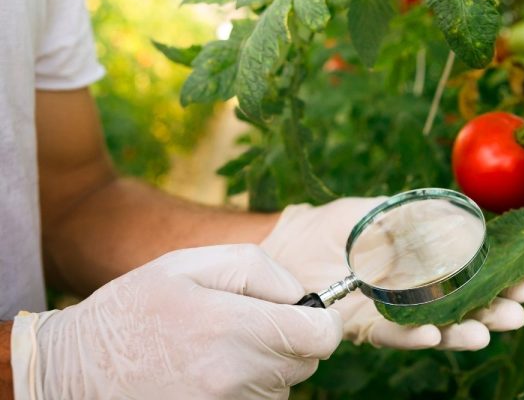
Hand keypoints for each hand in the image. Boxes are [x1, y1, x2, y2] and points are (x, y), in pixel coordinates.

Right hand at [11, 244, 341, 399]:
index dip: (322, 322)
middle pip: (306, 361)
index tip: (305, 315)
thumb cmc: (133, 310)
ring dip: (266, 367)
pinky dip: (247, 390)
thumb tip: (300, 296)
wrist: (73, 372)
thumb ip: (257, 269)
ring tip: (216, 350)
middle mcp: (233, 378)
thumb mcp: (188, 264)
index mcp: (229, 328)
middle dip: (289, 339)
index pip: (321, 337)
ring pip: (284, 386)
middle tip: (245, 325)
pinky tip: (208, 375)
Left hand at [261, 198, 523, 350]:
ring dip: (461, 332)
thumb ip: (412, 216)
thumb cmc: (333, 223)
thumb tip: (457, 217)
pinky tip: (432, 334)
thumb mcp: (377, 210)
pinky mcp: (363, 327)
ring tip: (485, 332)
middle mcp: (413, 292)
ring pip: (434, 327)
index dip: (498, 280)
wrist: (287, 244)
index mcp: (421, 263)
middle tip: (516, 312)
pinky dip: (413, 336)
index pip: (470, 275)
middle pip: (461, 307)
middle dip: (491, 310)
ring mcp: (390, 312)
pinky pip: (391, 335)